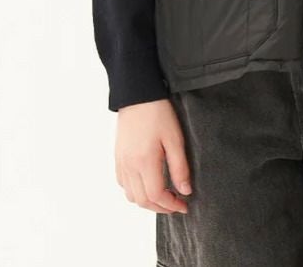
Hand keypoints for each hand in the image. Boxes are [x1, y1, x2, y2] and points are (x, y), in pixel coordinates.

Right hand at [115, 98, 192, 214]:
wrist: (138, 95)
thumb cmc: (158, 113)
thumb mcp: (175, 138)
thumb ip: (180, 167)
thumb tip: (185, 191)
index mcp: (145, 161)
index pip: (156, 196)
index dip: (171, 205)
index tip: (184, 205)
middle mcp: (129, 166)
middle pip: (142, 201)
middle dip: (161, 208)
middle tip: (176, 204)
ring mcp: (121, 162)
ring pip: (131, 196)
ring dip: (148, 202)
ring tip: (164, 196)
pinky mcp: (118, 157)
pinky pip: (123, 184)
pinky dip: (135, 192)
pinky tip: (148, 184)